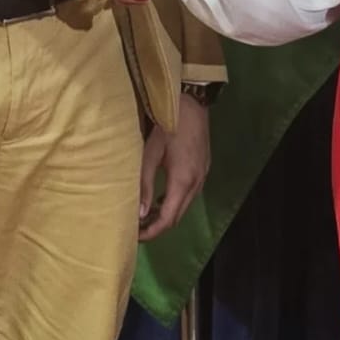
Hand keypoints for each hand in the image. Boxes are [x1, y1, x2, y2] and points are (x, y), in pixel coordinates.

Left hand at [138, 93, 210, 241]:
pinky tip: (162, 196)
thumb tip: (140, 214)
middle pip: (178, 216)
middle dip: (158, 226)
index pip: (168, 219)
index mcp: (183, 181)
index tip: (135, 237)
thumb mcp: (151, 153)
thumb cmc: (167, 125)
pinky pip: (190, 194)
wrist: (192, 102)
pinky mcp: (204, 168)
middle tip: (137, 227)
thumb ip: (145, 184)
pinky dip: (176, 201)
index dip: (152, 232)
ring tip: (146, 214)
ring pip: (185, 206)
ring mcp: (203, 176)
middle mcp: (197, 183)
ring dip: (167, 213)